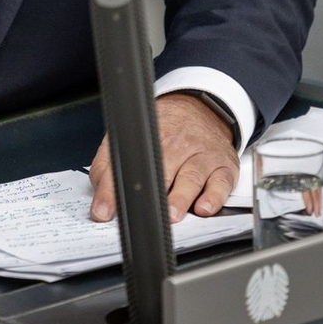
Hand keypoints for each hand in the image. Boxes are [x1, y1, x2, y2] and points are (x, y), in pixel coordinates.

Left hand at [89, 92, 239, 222]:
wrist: (202, 109)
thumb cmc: (165, 131)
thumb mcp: (131, 140)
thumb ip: (109, 167)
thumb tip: (100, 204)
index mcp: (147, 139)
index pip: (124, 165)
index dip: (112, 189)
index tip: (103, 211)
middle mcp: (175, 145)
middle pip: (161, 170)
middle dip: (152, 194)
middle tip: (144, 213)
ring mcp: (200, 156)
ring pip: (191, 177)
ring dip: (181, 197)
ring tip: (173, 214)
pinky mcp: (223, 167)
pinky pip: (221, 183)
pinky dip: (214, 196)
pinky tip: (204, 208)